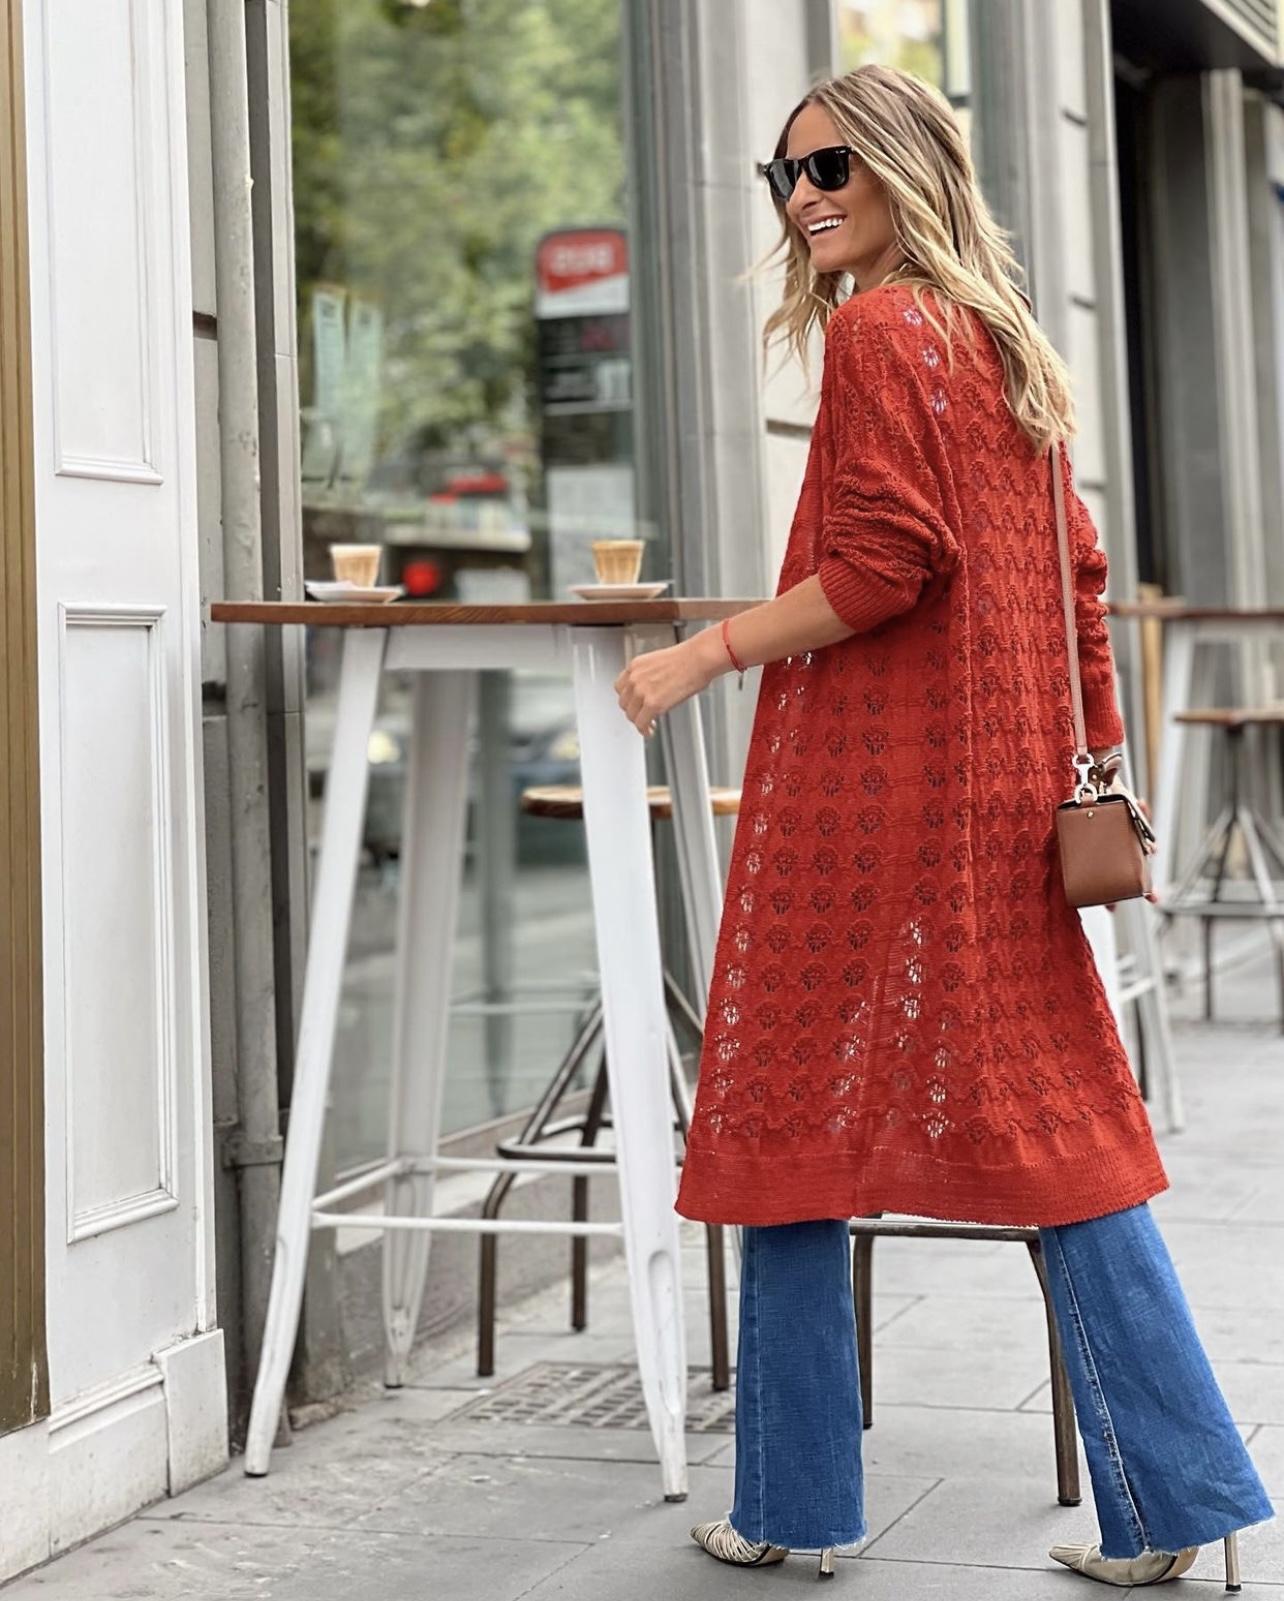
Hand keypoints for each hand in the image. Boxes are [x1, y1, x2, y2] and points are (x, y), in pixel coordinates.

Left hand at [614, 629, 728, 735]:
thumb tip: (651, 689)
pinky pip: (641, 723)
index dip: (627, 698)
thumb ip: (648, 676)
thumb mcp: (659, 662)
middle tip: (640, 715)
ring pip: (631, 715)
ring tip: (647, 724)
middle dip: (632, 711)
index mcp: (636, 666)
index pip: (620, 687)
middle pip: (624, 703)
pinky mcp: (653, 704)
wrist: (698, 659)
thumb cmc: (688, 659)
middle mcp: (635, 678)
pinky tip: (649, 731)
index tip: (632, 703)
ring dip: (639, 721)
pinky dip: (644, 730)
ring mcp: (642, 692)